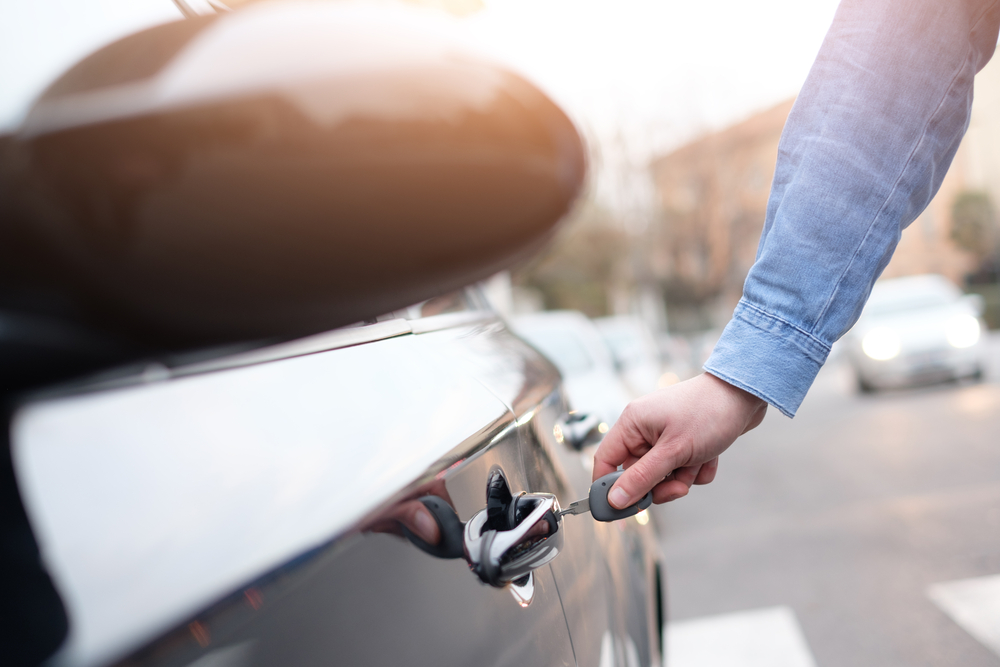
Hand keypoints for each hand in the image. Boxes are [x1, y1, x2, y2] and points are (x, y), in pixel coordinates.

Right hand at [593, 372, 766, 507]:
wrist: (746, 393)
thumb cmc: (708, 414)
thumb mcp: (673, 452)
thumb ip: (642, 478)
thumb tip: (615, 500)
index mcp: (632, 424)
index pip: (606, 461)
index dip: (608, 488)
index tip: (618, 510)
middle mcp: (645, 429)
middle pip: (637, 474)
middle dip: (661, 485)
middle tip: (679, 487)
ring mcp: (665, 435)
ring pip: (663, 475)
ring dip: (683, 477)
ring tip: (700, 463)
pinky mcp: (685, 441)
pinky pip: (683, 469)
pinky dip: (697, 469)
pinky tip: (711, 457)